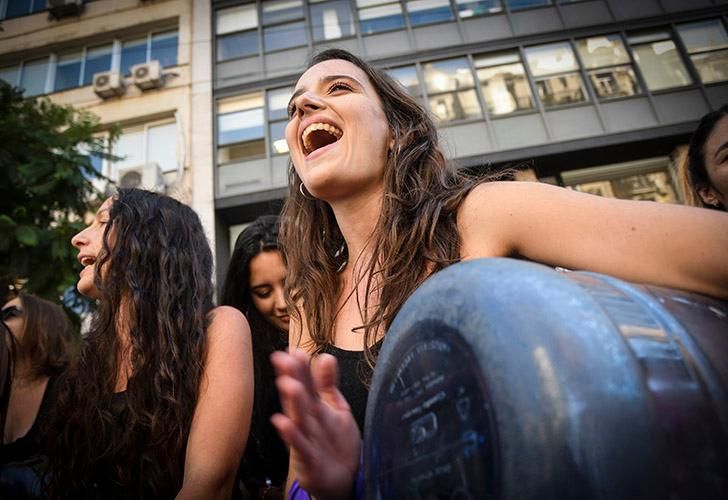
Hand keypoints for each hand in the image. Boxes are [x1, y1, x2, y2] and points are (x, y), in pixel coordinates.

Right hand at [271, 349, 360, 499]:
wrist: (344, 478)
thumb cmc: (336, 441)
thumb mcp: (336, 407)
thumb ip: (328, 384)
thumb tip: (325, 356)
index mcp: (314, 407)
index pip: (306, 384)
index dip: (301, 367)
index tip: (294, 350)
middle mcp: (307, 421)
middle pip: (300, 398)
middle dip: (292, 378)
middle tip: (284, 359)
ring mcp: (306, 440)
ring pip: (299, 419)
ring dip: (293, 402)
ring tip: (287, 383)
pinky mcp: (309, 461)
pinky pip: (300, 446)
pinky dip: (292, 435)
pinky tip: (282, 422)